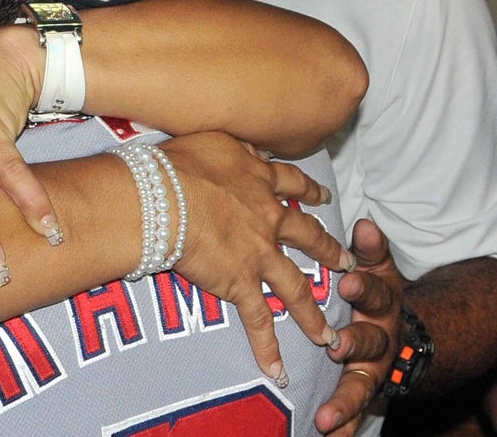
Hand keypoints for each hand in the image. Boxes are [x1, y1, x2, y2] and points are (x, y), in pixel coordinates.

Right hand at [163, 133, 355, 387]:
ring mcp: (258, 253)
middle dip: (328, 250)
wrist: (164, 197)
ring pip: (295, 287)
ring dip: (312, 312)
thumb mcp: (212, 140)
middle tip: (345, 260)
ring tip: (328, 333)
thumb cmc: (177, 164)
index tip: (321, 197)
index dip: (308, 192)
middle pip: (306, 235)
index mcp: (258, 181)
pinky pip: (258, 322)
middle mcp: (267, 218)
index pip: (292, 185)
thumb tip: (245, 146)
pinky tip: (277, 371)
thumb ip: (234, 146)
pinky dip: (268, 347)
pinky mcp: (240, 283)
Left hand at [315, 219, 403, 434]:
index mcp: (380, 303)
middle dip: (354, 343)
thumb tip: (365, 224)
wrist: (403, 330)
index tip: (346, 280)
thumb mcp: (377, 267)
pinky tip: (326, 435)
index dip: (362, 285)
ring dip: (343, 400)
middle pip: (369, 342)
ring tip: (323, 416)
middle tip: (336, 345)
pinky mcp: (361, 390)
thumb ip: (369, 250)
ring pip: (360, 385)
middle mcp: (380, 338)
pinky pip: (352, 410)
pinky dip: (342, 425)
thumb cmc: (374, 290)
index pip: (373, 291)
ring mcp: (372, 368)